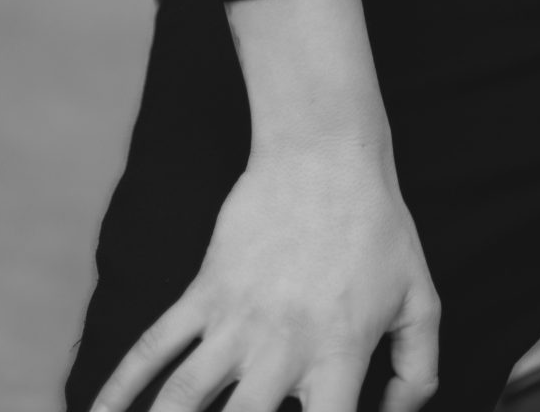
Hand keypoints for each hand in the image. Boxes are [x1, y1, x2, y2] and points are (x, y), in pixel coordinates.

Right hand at [89, 131, 438, 411]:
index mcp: (337, 356)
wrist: (325, 152)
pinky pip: (154, 346)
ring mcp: (235, 319)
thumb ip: (417, 372)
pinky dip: (119, 386)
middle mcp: (280, 348)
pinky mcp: (204, 292)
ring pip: (182, 398)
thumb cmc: (379, 228)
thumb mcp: (420, 299)